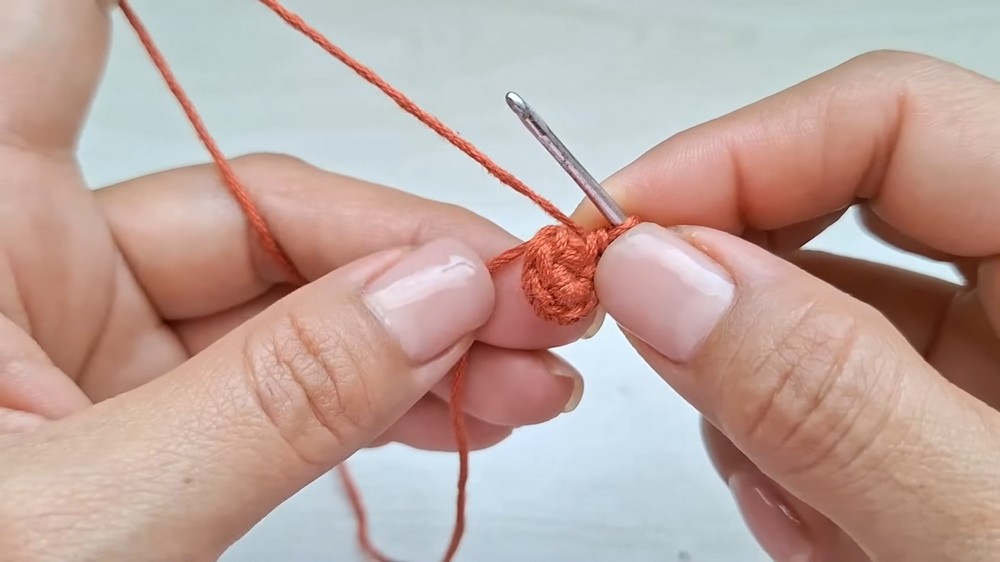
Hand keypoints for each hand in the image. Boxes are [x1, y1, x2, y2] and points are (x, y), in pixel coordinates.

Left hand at [0, 1, 587, 557]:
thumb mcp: (98, 525)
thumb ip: (276, 403)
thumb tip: (443, 292)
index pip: (44, 45)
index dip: (113, 7)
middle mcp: (21, 269)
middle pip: (252, 209)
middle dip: (408, 254)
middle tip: (527, 298)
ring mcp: (85, 346)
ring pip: (288, 302)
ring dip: (419, 336)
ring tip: (529, 377)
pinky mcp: (133, 415)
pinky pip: (278, 377)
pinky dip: (374, 396)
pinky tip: (466, 409)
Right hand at [575, 51, 999, 560]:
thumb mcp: (983, 537)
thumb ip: (831, 401)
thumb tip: (656, 273)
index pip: (891, 121)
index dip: (735, 156)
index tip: (616, 236)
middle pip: (842, 221)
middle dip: (739, 303)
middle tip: (667, 368)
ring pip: (821, 324)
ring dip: (768, 410)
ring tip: (808, 517)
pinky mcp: (959, 424)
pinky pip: (836, 400)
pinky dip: (795, 461)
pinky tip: (828, 527)